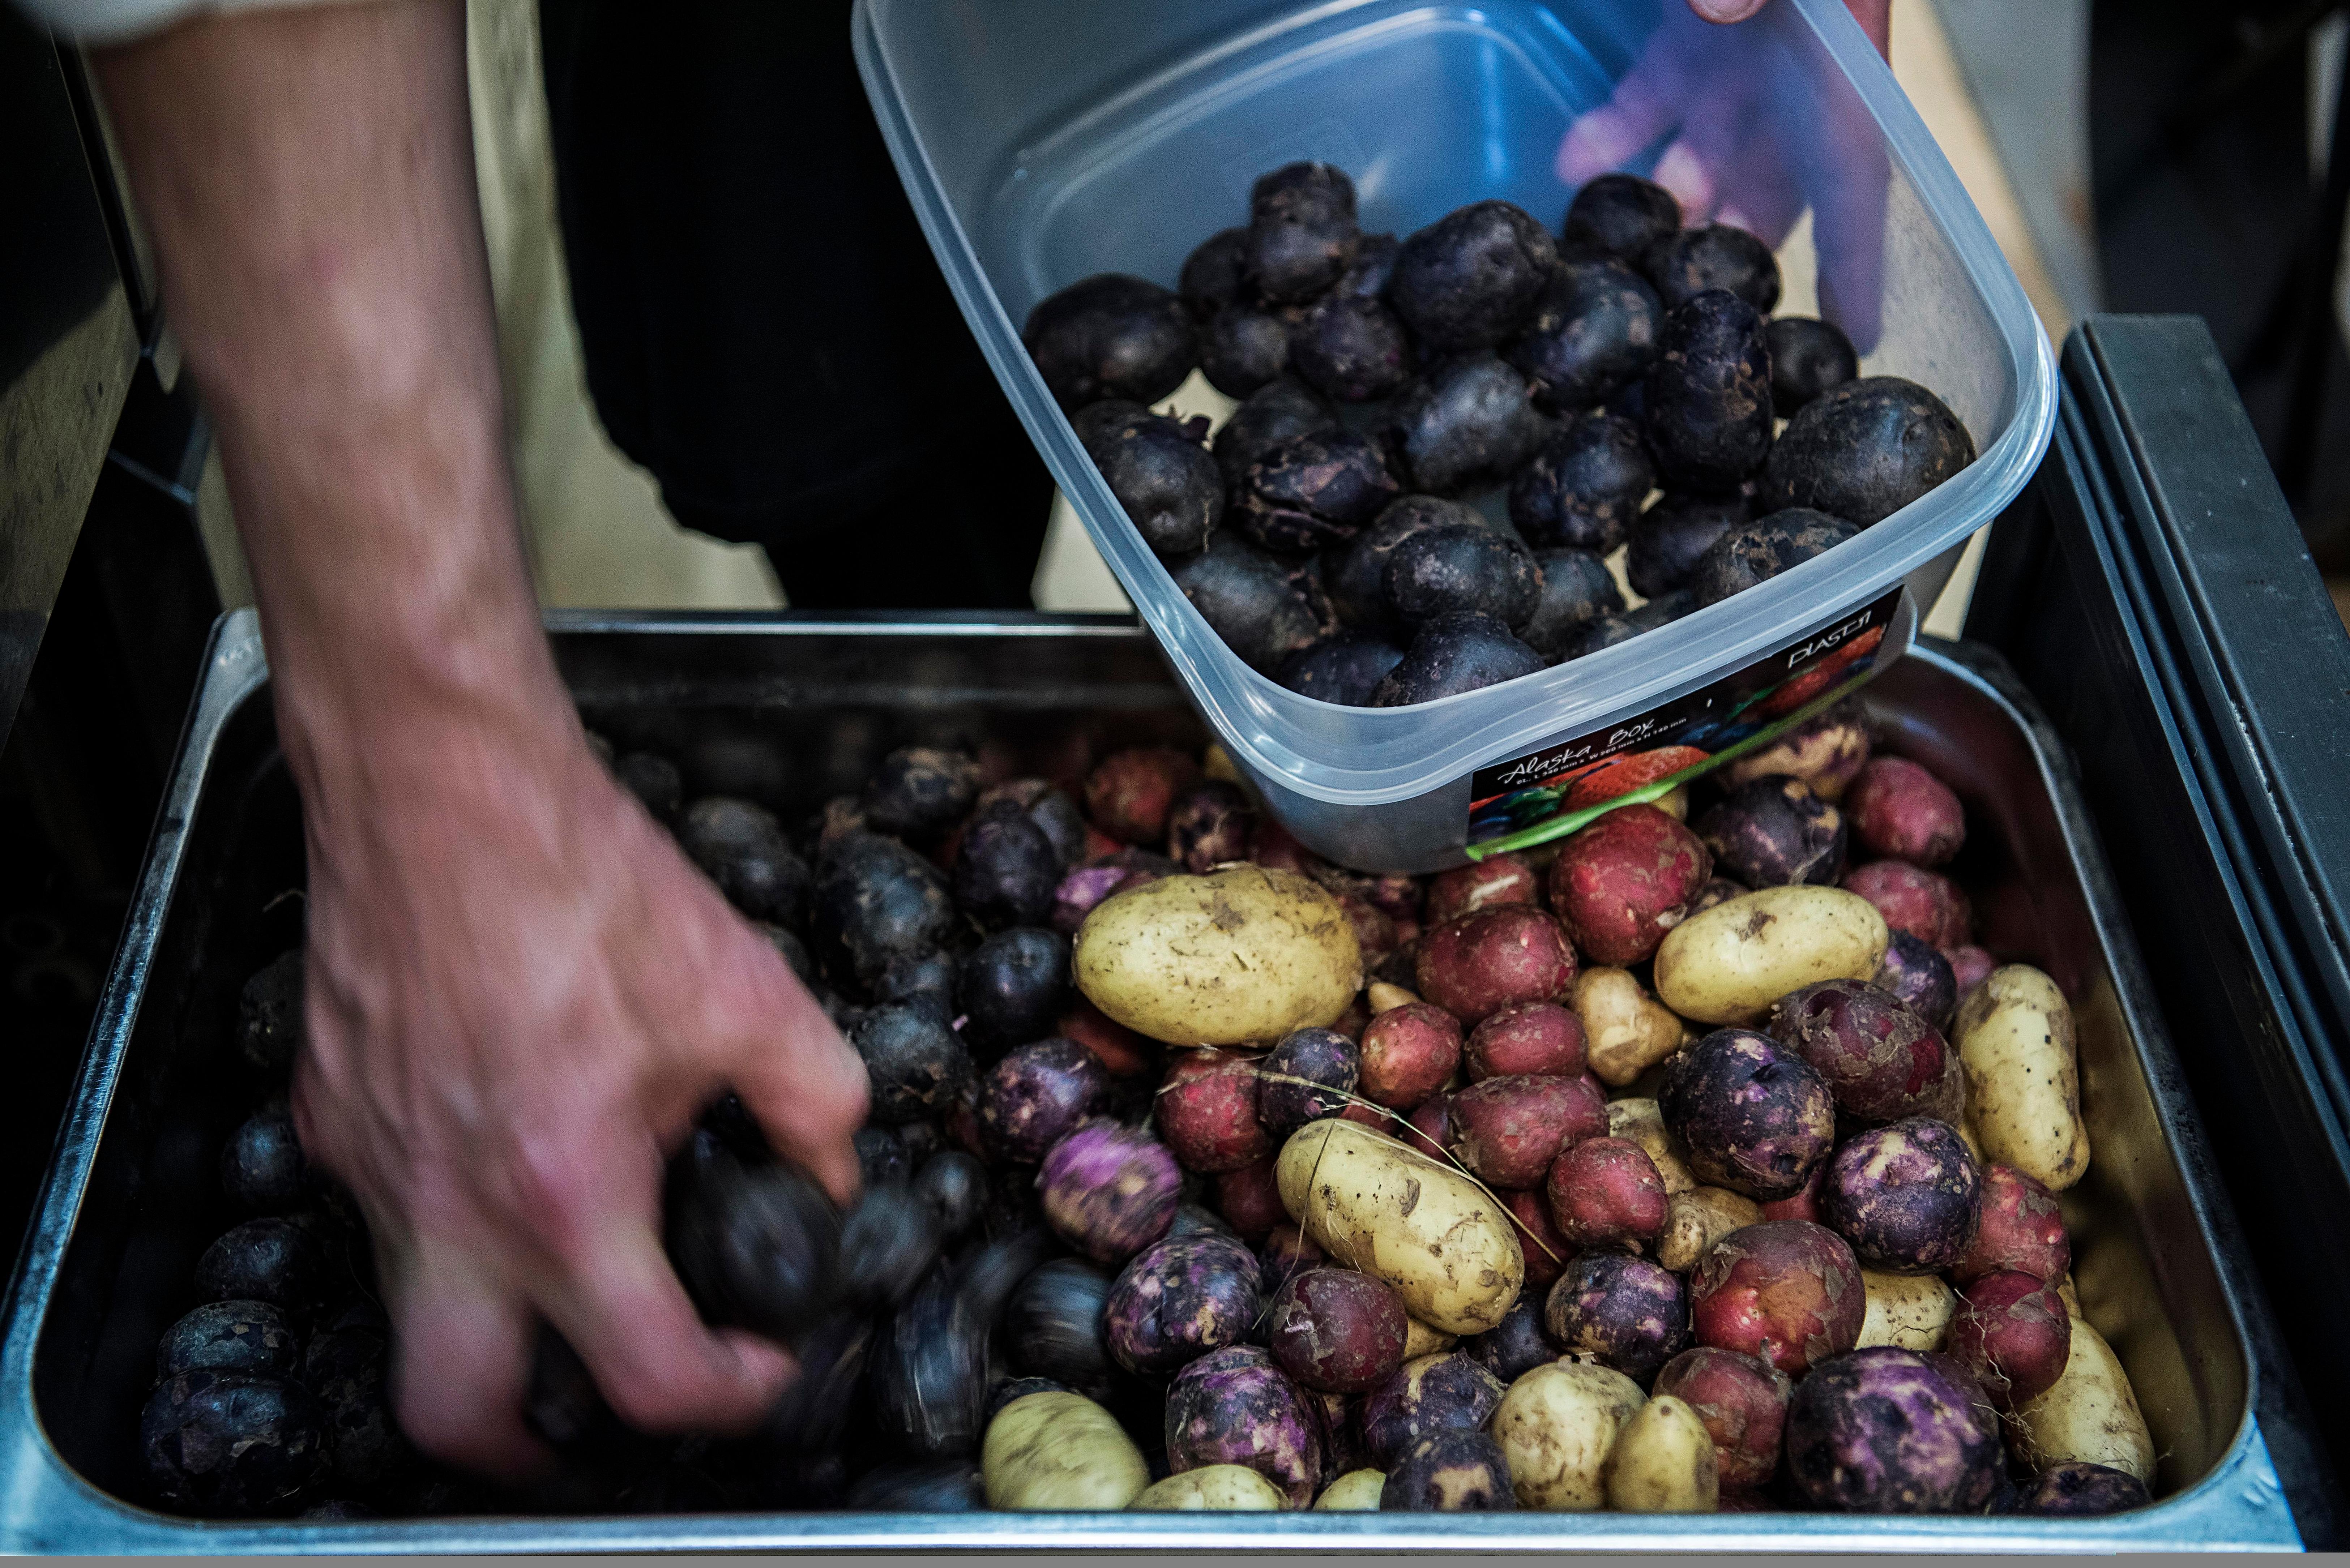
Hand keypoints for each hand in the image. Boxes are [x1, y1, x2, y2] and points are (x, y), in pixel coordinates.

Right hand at [289, 711, 866, 1476]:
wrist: (434, 779)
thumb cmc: (575, 874)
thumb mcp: (743, 984)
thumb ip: (810, 1096)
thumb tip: (830, 1167)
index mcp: (558, 1189)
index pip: (641, 1375)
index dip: (724, 1397)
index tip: (758, 1365)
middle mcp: (444, 1202)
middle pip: (457, 1416)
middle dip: (529, 1452)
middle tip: (599, 1419)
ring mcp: (369, 1162)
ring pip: (411, 1307)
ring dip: (490, 1317)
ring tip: (565, 1271)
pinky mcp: (327, 1112)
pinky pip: (385, 1206)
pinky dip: (447, 1215)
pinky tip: (507, 1150)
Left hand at [1556, 0, 1892, 347]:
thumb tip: (1718, 8)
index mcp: (1840, 69)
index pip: (1854, 181)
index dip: (1856, 263)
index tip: (1857, 338)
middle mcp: (1794, 86)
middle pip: (1767, 200)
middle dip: (1727, 264)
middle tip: (1686, 328)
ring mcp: (1737, 71)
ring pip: (1699, 169)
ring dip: (1660, 221)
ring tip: (1615, 267)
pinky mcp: (1685, 45)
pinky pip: (1645, 110)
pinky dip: (1607, 144)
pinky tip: (1570, 171)